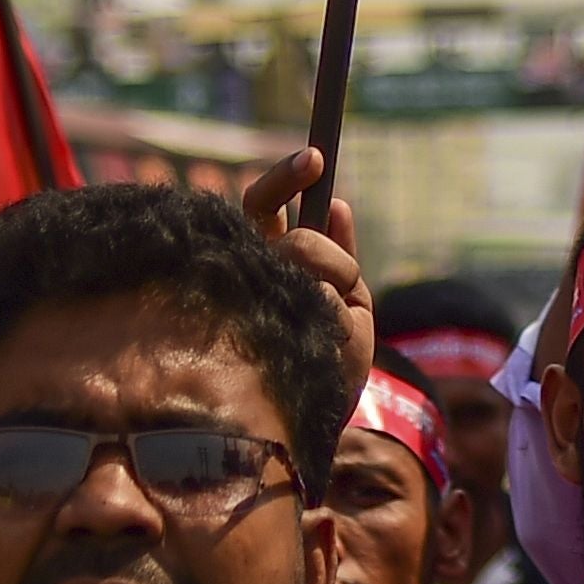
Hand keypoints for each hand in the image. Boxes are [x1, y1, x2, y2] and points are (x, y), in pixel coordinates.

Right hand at [243, 150, 372, 386]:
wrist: (312, 426)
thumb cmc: (330, 369)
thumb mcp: (351, 306)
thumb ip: (341, 259)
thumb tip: (338, 204)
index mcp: (278, 265)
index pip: (269, 209)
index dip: (288, 180)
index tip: (316, 157)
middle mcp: (251, 270)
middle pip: (258, 207)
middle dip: (284, 180)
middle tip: (313, 161)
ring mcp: (239, 285)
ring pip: (280, 242)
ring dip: (322, 259)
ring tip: (332, 299)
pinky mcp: (232, 309)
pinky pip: (275, 277)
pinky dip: (318, 293)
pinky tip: (317, 314)